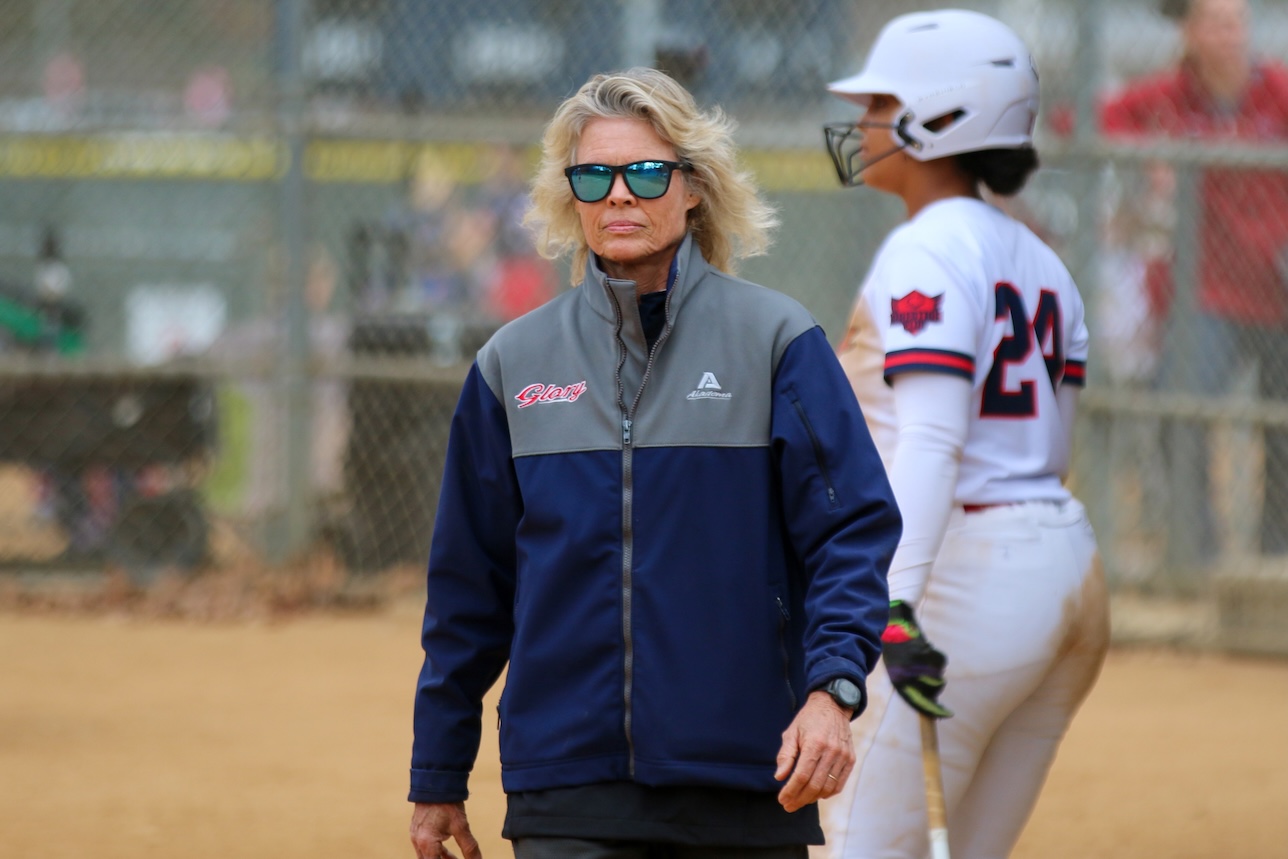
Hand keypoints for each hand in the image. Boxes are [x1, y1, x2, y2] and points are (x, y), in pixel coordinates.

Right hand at [410, 801, 480, 858]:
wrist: (435, 780)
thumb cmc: (447, 803)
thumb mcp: (461, 826)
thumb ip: (470, 847)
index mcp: (427, 843)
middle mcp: (418, 841)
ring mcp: (416, 835)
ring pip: (427, 856)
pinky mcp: (417, 829)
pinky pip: (425, 847)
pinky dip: (436, 852)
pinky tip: (447, 852)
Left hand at [774, 690, 855, 812]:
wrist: (832, 706)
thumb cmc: (808, 720)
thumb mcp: (791, 733)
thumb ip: (785, 756)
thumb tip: (779, 778)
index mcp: (814, 744)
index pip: (801, 776)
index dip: (791, 791)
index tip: (782, 799)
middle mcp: (831, 751)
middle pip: (815, 785)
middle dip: (799, 799)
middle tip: (788, 806)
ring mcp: (843, 756)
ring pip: (828, 787)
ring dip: (812, 798)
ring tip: (800, 800)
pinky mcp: (851, 760)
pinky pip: (840, 784)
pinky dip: (828, 793)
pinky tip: (816, 795)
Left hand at [882, 600, 953, 718]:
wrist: (892, 623)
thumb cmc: (895, 650)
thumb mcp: (898, 670)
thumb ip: (911, 685)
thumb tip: (931, 699)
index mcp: (898, 681)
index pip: (917, 702)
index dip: (933, 710)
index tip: (947, 714)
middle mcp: (907, 674)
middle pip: (933, 689)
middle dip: (937, 686)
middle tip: (935, 679)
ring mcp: (916, 662)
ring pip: (938, 674)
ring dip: (936, 669)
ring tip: (925, 659)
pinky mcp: (924, 650)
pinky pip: (940, 660)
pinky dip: (937, 656)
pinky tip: (927, 648)